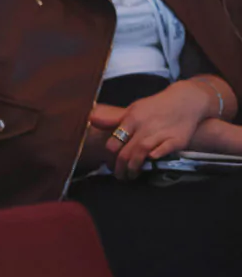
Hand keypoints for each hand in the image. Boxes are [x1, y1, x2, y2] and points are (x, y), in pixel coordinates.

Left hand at [89, 80, 216, 179]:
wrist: (185, 100)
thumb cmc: (156, 107)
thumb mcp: (134, 110)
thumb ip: (114, 119)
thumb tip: (91, 119)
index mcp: (131, 118)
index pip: (114, 141)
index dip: (110, 156)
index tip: (110, 164)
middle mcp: (144, 126)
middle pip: (126, 151)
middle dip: (120, 168)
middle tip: (120, 176)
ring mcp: (161, 132)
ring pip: (141, 152)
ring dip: (134, 167)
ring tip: (131, 175)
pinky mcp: (177, 139)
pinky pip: (164, 149)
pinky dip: (156, 156)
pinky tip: (151, 162)